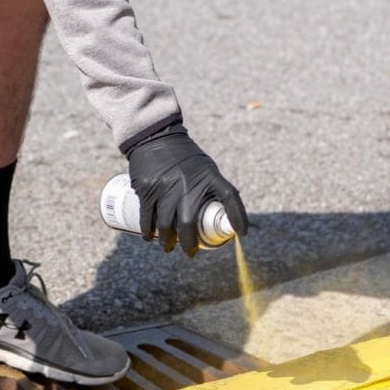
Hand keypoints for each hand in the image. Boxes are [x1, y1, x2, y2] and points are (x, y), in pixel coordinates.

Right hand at [126, 122, 247, 255]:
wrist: (155, 136)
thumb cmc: (184, 157)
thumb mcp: (204, 167)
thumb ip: (213, 187)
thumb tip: (224, 215)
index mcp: (208, 176)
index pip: (230, 197)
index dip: (238, 217)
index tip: (241, 234)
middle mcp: (188, 183)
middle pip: (190, 223)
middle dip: (190, 244)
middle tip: (191, 253)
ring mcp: (166, 187)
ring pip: (166, 225)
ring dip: (167, 241)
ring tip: (168, 248)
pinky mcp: (147, 189)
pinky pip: (148, 217)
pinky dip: (148, 231)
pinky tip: (150, 237)